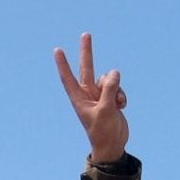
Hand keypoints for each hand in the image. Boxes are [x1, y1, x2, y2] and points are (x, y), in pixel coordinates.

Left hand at [54, 32, 127, 163]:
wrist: (112, 144)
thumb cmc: (103, 131)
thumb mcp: (106, 110)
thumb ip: (109, 90)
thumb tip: (114, 71)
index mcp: (78, 98)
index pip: (68, 77)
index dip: (63, 64)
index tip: (57, 50)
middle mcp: (87, 94)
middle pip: (87, 68)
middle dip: (87, 51)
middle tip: (85, 34)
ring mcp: (99, 95)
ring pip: (109, 79)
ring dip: (116, 88)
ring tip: (117, 104)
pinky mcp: (110, 97)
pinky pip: (118, 87)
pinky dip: (122, 95)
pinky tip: (121, 106)